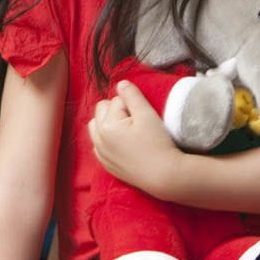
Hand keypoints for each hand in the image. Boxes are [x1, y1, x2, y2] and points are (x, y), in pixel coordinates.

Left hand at [88, 81, 183, 196]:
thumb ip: (132, 96)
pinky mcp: (105, 164)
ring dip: (108, 122)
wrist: (163, 176)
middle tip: (135, 122)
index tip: (143, 118)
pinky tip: (123, 143)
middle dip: (116, 110)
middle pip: (101, 110)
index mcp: (106, 125)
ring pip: (96, 126)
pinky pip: (99, 144)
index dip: (132, 105)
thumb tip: (120, 83)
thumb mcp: (147, 115)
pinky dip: (107, 139)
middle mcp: (98, 139)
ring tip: (128, 129)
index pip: (116, 100)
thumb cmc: (157, 144)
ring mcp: (100, 153)